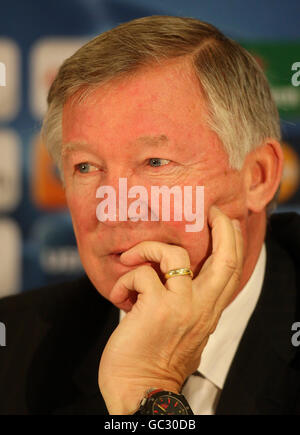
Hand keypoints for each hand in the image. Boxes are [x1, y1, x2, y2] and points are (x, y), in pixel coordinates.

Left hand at [98, 206, 243, 413]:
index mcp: (209, 311)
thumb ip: (190, 305)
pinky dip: (126, 279)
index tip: (224, 220)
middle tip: (207, 212)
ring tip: (131, 262)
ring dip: (147, 250)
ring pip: (174, 255)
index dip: (231, 240)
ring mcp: (180, 306)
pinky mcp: (155, 308)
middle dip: (220, 228)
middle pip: (224, 257)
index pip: (232, 270)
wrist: (141, 392)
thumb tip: (175, 279)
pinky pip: (141, 274)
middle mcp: (201, 306)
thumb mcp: (187, 331)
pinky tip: (120, 296)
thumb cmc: (157, 360)